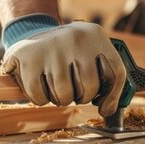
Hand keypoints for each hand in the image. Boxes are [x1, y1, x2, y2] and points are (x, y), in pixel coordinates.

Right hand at [0, 21, 126, 116]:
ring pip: (65, 95)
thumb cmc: (67, 52)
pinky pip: (41, 96)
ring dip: (60, 98)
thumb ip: (106, 78)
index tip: (103, 105)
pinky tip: (41, 85)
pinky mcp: (29, 57)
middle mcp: (75, 37)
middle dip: (81, 96)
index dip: (112, 95)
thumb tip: (107, 109)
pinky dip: (41, 99)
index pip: (115, 72)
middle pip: (90, 88)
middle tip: (73, 87)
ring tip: (56, 84)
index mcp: (95, 35)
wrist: (31, 34)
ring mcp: (51, 47)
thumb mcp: (89, 53)